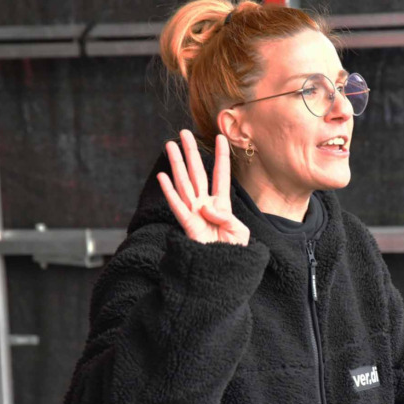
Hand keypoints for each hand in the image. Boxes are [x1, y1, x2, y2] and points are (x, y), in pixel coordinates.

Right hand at [156, 130, 250, 245]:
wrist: (224, 271)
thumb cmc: (234, 253)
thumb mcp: (240, 233)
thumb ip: (227, 217)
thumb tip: (207, 208)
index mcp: (222, 205)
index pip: (221, 175)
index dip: (221, 157)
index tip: (220, 137)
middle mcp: (205, 205)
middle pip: (197, 173)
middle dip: (190, 152)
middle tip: (184, 132)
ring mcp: (194, 214)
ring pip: (184, 183)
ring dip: (176, 164)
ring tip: (169, 145)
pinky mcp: (187, 226)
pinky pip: (178, 206)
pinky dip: (170, 192)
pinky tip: (163, 176)